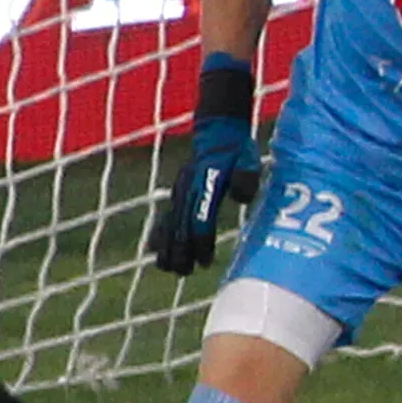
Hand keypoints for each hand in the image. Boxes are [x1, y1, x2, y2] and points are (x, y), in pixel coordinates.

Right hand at [147, 114, 262, 274]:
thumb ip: (244, 178)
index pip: (200, 218)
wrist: (217, 130)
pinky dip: (160, 233)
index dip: (201, 241)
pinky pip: (166, 216)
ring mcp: (180, 190)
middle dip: (181, 251)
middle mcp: (188, 189)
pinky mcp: (178, 192)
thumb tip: (238, 197)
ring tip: (169, 268)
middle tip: (184, 272)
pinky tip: (154, 250)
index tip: (205, 261)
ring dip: (168, 247)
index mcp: (206, 184)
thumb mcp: (248, 159)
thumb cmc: (236, 148)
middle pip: (181, 225)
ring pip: (170, 223)